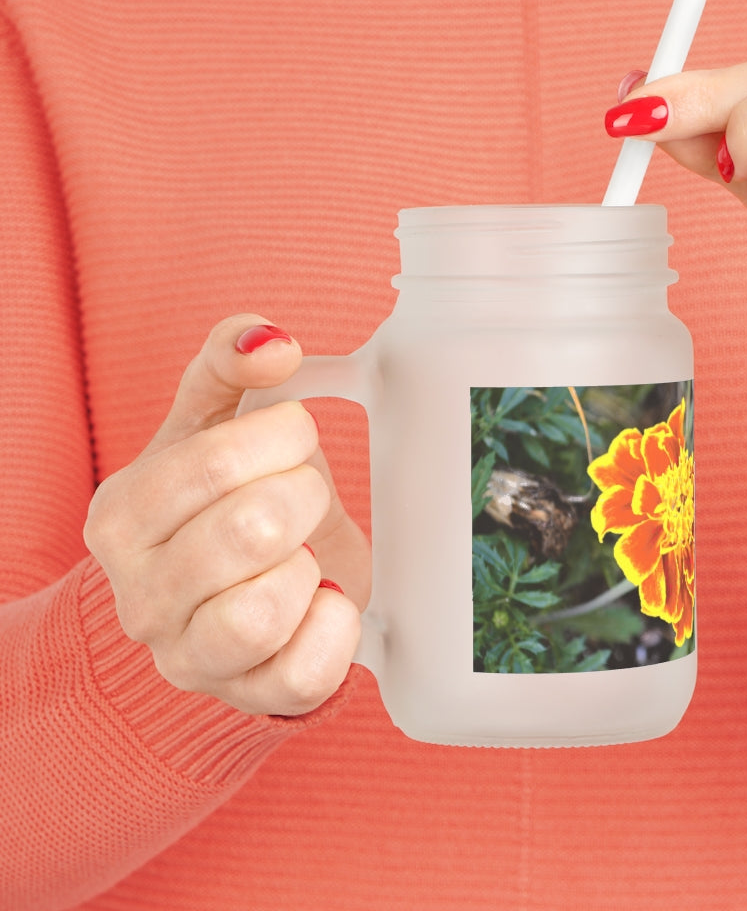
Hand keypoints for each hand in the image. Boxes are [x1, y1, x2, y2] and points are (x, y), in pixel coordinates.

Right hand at [84, 315, 368, 715]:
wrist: (229, 591)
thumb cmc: (222, 500)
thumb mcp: (212, 422)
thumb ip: (228, 363)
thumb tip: (271, 341)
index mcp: (122, 516)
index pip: (215, 463)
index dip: (282, 437)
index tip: (294, 437)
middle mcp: (139, 596)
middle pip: (251, 530)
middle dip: (304, 496)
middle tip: (304, 496)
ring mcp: (189, 657)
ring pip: (264, 611)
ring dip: (310, 566)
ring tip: (303, 553)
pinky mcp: (248, 696)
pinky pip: (304, 674)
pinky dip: (335, 627)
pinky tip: (324, 598)